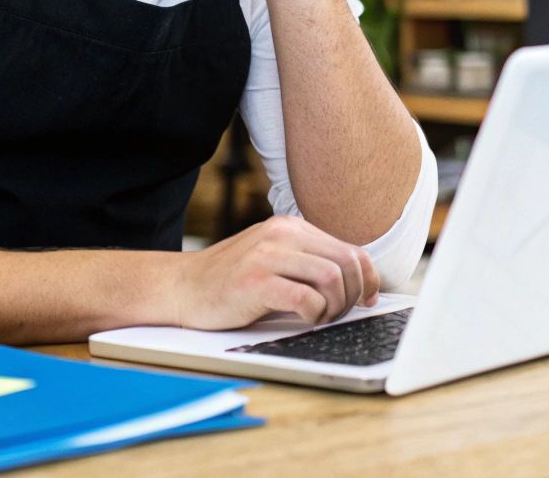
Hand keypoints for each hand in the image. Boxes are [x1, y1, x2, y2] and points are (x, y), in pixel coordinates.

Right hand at [172, 214, 380, 329]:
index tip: (368, 298)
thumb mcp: (273, 259)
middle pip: (346, 263)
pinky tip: (303, 320)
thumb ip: (308, 263)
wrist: (180, 288)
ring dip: (335, 307)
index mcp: (291, 228)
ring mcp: (267, 256)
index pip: (350, 249)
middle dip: (354, 295)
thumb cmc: (230, 282)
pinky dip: (314, 315)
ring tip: (320, 318)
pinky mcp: (255, 281)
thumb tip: (358, 284)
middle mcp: (282, 235)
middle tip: (340, 314)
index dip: (368, 278)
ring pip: (331, 278)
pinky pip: (306, 299)